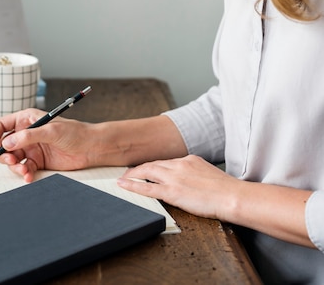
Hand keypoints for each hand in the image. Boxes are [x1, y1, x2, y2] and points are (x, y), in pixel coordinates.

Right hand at [0, 109, 92, 182]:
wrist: (90, 147)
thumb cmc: (75, 132)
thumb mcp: (51, 130)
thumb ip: (29, 136)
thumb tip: (7, 143)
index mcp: (27, 119)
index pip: (2, 125)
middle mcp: (26, 133)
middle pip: (4, 145)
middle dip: (4, 155)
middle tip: (11, 161)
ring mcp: (31, 148)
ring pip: (12, 159)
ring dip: (14, 166)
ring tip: (24, 170)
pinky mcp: (37, 161)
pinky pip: (23, 168)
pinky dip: (24, 173)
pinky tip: (29, 176)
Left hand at [117, 154, 238, 220]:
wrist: (232, 196)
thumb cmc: (226, 190)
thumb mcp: (209, 174)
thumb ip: (196, 174)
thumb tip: (191, 181)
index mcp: (190, 159)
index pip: (166, 162)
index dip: (154, 165)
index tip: (147, 168)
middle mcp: (180, 164)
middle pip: (154, 164)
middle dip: (140, 168)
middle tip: (128, 172)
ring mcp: (175, 177)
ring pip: (147, 172)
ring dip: (133, 174)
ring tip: (123, 178)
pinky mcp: (172, 191)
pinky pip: (147, 188)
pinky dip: (133, 186)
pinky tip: (123, 185)